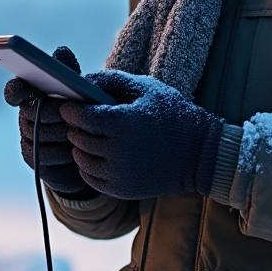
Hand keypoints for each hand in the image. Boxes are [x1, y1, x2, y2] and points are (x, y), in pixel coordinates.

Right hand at [3, 46, 96, 198]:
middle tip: (68, 113)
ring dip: (60, 133)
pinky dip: (61, 153)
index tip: (26, 90)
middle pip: (29, 112)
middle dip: (50, 112)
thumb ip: (69, 72)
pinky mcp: (34, 159)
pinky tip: (74, 151)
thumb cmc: (85, 114)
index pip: (15, 90)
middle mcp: (25, 115)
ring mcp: (28, 137)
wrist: (95, 150)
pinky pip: (43, 155)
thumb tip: (61, 51)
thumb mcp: (81, 90)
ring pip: (37, 134)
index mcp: (32, 94)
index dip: (16, 90)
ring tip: (77, 131)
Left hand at [59, 70, 224, 199]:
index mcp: (123, 123)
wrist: (201, 154)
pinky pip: (89, 177)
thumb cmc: (172, 114)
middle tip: (83, 120)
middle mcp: (118, 151)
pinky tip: (102, 154)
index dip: (71, 109)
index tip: (71, 105)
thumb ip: (110, 80)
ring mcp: (119, 174)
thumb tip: (80, 81)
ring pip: (80, 159)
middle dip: (76, 127)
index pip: (78, 116)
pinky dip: (89, 165)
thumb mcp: (145, 88)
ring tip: (94, 136)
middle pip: (76, 137)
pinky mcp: (121, 190)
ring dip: (81, 147)